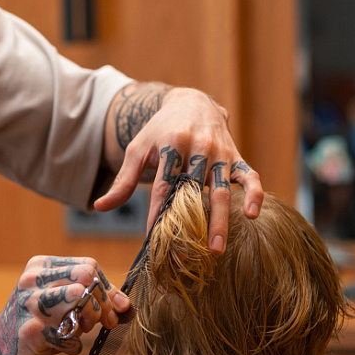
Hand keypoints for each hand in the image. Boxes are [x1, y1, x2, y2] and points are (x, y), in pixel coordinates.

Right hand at [0, 256, 128, 354]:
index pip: (89, 265)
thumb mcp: (58, 301)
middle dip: (102, 303)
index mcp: (40, 266)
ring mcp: (31, 304)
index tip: (112, 309)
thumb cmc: (33, 323)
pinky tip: (56, 347)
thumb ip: (90, 297)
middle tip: (102, 323)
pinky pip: (71, 338)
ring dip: (87, 323)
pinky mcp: (32, 331)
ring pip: (82, 301)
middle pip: (88, 277)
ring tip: (75, 332)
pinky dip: (71, 348)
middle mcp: (33, 280)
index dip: (107, 289)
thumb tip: (124, 304)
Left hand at [95, 85, 262, 254]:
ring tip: (216, 249)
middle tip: (190, 252)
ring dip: (221, 220)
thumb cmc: (160, 130)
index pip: (164, 183)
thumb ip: (122, 180)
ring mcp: (220, 153)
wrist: (192, 102)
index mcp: (172, 143)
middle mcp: (199, 147)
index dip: (159, 209)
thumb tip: (99, 206)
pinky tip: (253, 215)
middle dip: (193, 222)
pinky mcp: (237, 156)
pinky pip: (250, 176)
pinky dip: (255, 193)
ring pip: (222, 189)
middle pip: (195, 190)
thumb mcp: (138, 149)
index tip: (154, 235)